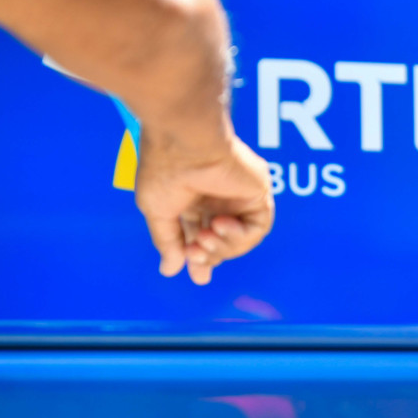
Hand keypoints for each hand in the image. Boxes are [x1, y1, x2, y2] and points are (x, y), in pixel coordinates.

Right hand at [133, 127, 273, 284]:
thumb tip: (170, 269)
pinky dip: (240, 235)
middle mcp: (217, 198)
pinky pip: (258, 227)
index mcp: (191, 199)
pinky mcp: (258, 191)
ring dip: (223, 247)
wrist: (185, 142)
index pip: (199, 235)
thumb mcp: (158, 211)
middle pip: (222, 242)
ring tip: (204, 237)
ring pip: (241, 239)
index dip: (200, 258)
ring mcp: (239, 195)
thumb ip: (168, 241)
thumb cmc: (165, 168)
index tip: (196, 275)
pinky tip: (221, 226)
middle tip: (195, 256)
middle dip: (209, 256)